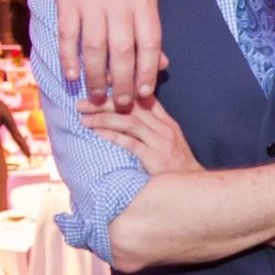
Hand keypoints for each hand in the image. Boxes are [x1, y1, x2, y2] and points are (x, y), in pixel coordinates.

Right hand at [56, 0, 163, 110]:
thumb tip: (161, 67)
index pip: (149, 42)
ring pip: (93, 46)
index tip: (144, 94)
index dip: (147, 71)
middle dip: (122, 82)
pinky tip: (73, 76)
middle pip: (122, 49)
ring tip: (97, 96)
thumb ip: (150, 31)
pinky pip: (67, 34)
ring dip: (96, 76)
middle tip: (120, 103)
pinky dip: (69, 58)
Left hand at [81, 96, 201, 175]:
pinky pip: (129, 142)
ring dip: (103, 117)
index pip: (143, 97)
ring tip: (84, 117)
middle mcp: (163, 127)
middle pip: (131, 106)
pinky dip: (112, 135)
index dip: (121, 89)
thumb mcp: (170, 143)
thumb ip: (153, 129)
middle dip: (104, 102)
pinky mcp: (154, 157)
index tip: (101, 85)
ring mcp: (159, 141)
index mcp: (166, 122)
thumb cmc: (177, 169)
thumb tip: (128, 120)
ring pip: (128, 120)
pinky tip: (96, 132)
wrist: (192, 189)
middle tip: (83, 102)